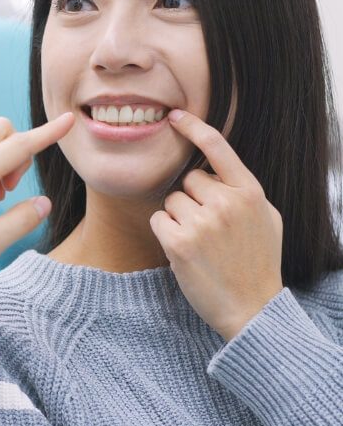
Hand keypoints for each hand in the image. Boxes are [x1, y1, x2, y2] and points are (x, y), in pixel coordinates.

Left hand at [150, 110, 282, 341]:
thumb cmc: (259, 263)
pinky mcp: (179, 243)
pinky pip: (158, 220)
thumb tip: (217, 171)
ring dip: (178, 218)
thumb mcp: (266, 219)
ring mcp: (202, 222)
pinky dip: (166, 232)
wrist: (252, 308)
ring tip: (199, 242)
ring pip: (171, 201)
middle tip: (207, 227)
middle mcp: (226, 202)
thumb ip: (244, 191)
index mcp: (250, 192)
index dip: (194, 127)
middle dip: (192, 199)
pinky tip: (184, 250)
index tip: (175, 116)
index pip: (217, 147)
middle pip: (188, 180)